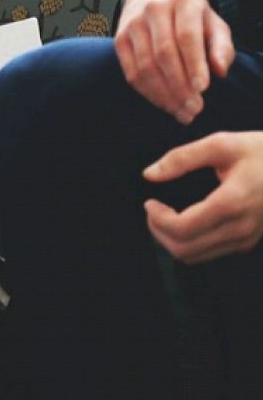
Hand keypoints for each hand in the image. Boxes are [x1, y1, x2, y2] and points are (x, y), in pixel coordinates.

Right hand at [114, 0, 234, 123]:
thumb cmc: (191, 17)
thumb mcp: (213, 24)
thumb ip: (221, 46)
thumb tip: (220, 71)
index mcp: (182, 1)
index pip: (186, 36)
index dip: (194, 64)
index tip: (202, 89)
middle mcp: (153, 8)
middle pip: (163, 53)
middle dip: (179, 86)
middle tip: (194, 109)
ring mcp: (132, 24)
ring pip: (145, 66)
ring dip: (163, 94)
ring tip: (181, 112)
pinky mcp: (119, 39)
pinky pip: (131, 72)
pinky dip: (147, 92)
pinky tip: (163, 103)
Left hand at [143, 132, 262, 262]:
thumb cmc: (262, 151)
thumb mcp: (221, 143)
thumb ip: (181, 158)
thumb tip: (149, 174)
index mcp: (232, 202)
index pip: (182, 228)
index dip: (157, 219)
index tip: (150, 202)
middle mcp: (241, 226)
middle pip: (184, 248)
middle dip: (159, 232)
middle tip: (154, 210)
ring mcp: (247, 237)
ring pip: (195, 256)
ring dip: (172, 240)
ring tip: (165, 216)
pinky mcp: (249, 240)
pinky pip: (210, 252)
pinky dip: (189, 242)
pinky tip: (186, 220)